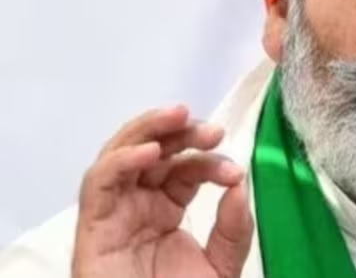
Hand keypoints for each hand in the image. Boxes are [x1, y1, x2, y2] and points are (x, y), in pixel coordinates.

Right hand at [71, 105, 253, 277]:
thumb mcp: (222, 266)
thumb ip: (234, 228)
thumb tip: (242, 187)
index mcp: (166, 209)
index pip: (185, 169)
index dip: (208, 160)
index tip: (235, 169)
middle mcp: (137, 205)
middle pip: (153, 151)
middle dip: (180, 132)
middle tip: (211, 130)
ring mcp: (113, 213)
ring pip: (120, 154)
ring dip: (148, 130)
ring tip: (178, 116)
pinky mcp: (91, 228)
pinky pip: (98, 183)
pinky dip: (120, 161)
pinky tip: (150, 153)